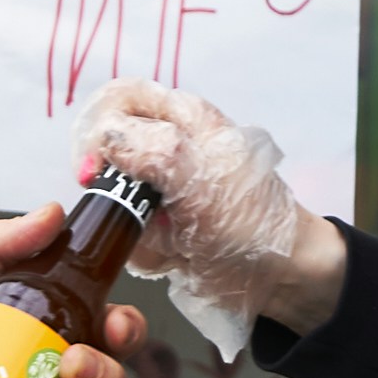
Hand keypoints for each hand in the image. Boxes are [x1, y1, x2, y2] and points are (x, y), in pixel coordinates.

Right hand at [74, 79, 352, 335]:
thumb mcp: (201, 177)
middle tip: (124, 210)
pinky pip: (130, 235)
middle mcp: (171, 148)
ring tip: (168, 240)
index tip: (94, 166)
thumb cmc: (255, 222)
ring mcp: (165, 191)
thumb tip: (108, 139)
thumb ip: (151, 149)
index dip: (98, 128)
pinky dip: (145, 252)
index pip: (120, 99)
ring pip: (114, 199)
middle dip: (113, 188)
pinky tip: (175, 257)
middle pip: (108, 152)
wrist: (283, 278)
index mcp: (183, 118)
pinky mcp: (163, 228)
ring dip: (131, 226)